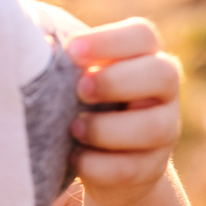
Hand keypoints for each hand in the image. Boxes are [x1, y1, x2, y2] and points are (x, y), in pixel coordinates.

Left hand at [66, 19, 180, 205]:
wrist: (105, 160)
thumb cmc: (82, 103)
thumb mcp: (77, 78)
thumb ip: (64, 60)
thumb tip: (40, 47)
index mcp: (145, 57)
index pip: (143, 36)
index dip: (109, 41)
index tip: (71, 50)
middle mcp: (163, 92)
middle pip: (163, 74)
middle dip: (116, 81)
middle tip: (79, 89)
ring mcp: (165, 131)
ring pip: (153, 128)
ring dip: (106, 128)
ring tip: (73, 128)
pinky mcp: (152, 169)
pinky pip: (130, 169)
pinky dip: (97, 165)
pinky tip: (74, 158)